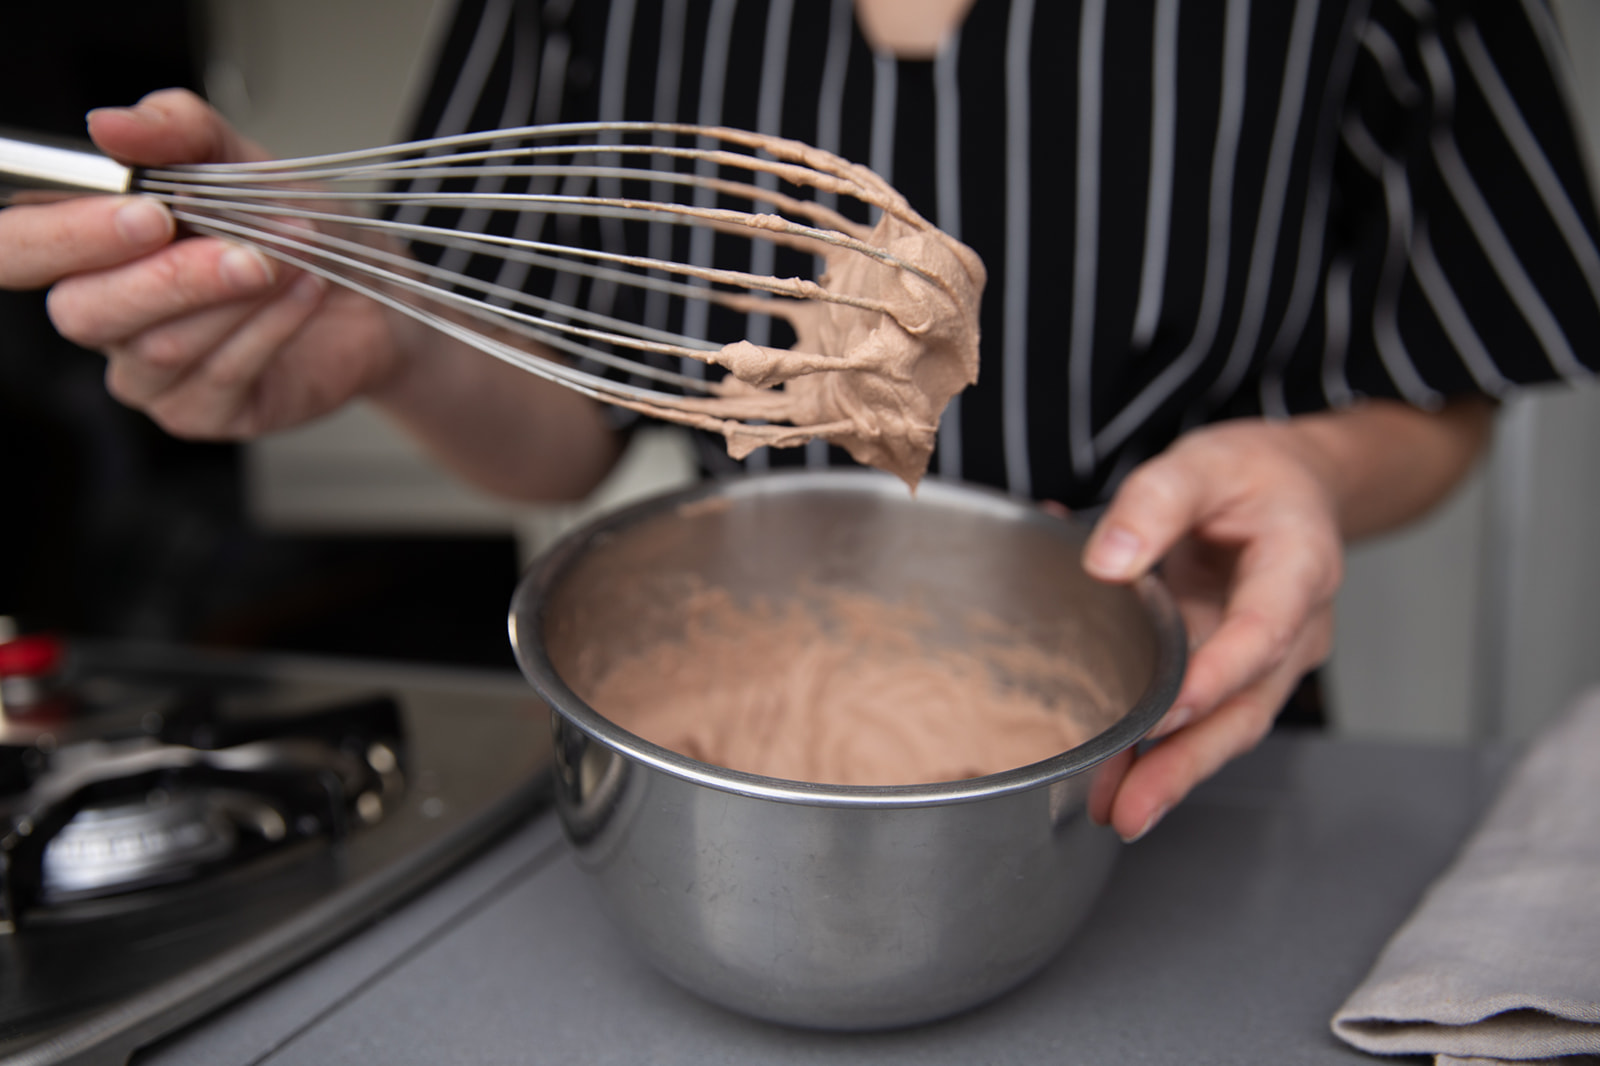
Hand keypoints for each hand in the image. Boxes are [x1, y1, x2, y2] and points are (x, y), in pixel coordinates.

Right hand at [0, 88, 406, 438]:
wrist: (373, 293)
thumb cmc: (294, 229)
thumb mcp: (241, 160)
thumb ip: (177, 132)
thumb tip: (112, 125)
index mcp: (88, 246)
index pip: (19, 250)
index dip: (63, 237)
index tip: (144, 211)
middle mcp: (104, 313)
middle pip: (83, 311)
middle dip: (168, 277)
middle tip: (241, 248)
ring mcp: (149, 373)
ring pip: (163, 345)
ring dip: (237, 295)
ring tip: (294, 255)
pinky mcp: (202, 413)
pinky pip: (221, 375)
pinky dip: (272, 325)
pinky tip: (305, 291)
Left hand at [1076, 398, 1493, 841]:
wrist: (1292, 487)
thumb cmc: (1250, 476)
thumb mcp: (1200, 464)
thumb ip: (1152, 503)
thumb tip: (1105, 562)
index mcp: (1298, 567)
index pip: (1263, 632)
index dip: (1217, 676)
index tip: (1169, 711)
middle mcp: (1295, 627)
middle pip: (1247, 707)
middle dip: (1188, 762)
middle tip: (1131, 807)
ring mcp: (1269, 660)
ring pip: (1227, 727)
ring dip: (1172, 772)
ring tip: (1114, 809)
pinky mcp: (1237, 674)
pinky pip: (1205, 718)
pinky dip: (1163, 752)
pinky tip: (1115, 778)